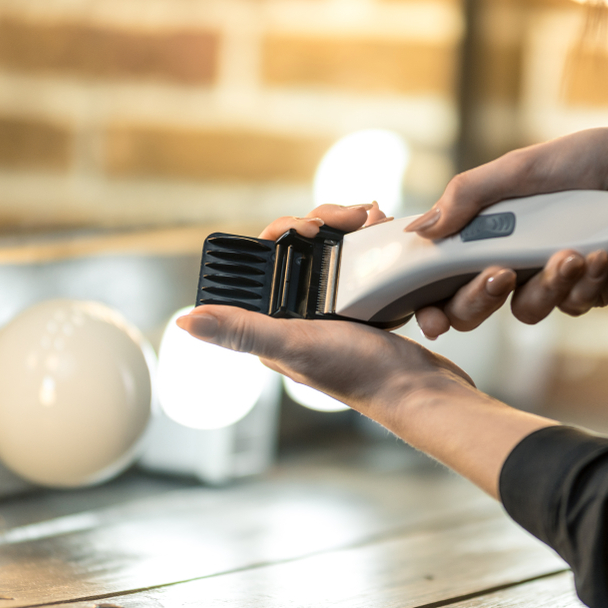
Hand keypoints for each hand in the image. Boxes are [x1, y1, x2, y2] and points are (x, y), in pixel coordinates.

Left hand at [186, 202, 473, 411]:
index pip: (264, 260)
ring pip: (332, 249)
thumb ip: (242, 331)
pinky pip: (361, 262)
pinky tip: (384, 233)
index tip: (312, 224)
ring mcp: (335, 309)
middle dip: (326, 222)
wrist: (421, 390)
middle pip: (300, 247)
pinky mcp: (365, 306)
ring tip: (374, 220)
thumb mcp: (296, 346)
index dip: (283, 231)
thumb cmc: (360, 374)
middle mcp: (300, 315)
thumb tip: (186, 320)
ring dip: (350, 228)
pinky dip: (370, 243)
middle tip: (353, 217)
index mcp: (274, 323)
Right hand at [404, 125, 607, 337]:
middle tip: (500, 275)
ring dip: (546, 286)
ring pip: (527, 311)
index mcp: (491, 228)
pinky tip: (603, 253)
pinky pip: (575, 306)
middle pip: (476, 306)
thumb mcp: (524, 167)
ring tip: (573, 254)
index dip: (431, 301)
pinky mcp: (593, 289)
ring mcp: (554, 277)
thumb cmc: (596, 159)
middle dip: (480, 298)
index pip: (446, 274)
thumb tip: (419, 230)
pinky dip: (587, 281)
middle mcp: (516, 256)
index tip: (430, 317)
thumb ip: (470, 196)